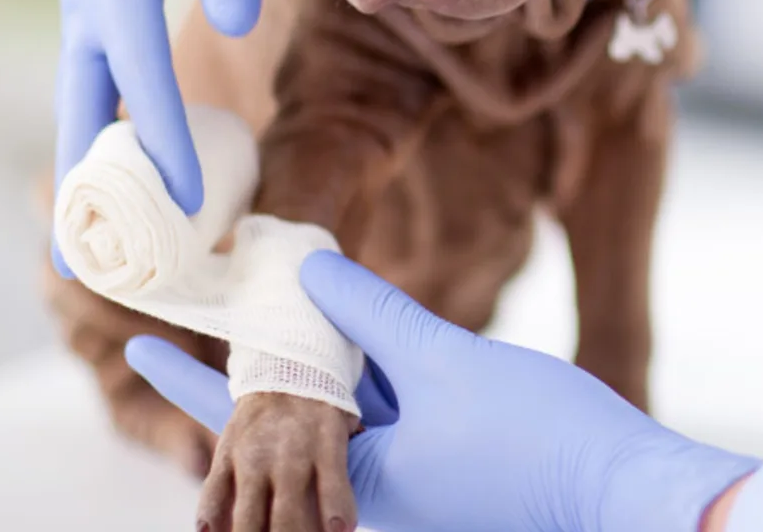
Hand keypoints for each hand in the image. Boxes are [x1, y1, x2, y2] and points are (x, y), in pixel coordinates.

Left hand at [126, 251, 760, 531]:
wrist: (625, 489)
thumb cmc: (537, 435)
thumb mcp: (448, 362)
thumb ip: (374, 315)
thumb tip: (305, 272)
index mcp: (356, 478)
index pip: (250, 418)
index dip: (189, 372)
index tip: (136, 340)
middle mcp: (375, 491)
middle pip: (295, 417)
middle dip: (255, 361)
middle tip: (212, 312)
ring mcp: (415, 483)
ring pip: (346, 412)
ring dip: (317, 361)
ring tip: (285, 310)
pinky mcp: (451, 469)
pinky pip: (390, 418)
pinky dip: (371, 375)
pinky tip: (367, 334)